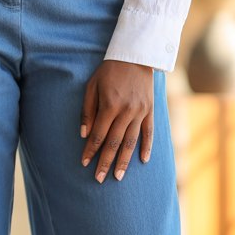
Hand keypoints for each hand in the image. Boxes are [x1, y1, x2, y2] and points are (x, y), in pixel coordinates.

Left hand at [80, 59, 154, 181]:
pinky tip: (143, 161)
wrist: (136, 56)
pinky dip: (147, 147)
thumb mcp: (92, 86)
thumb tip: (84, 134)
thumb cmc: (109, 71)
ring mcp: (140, 112)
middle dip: (105, 162)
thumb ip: (87, 111)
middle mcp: (126, 111)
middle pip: (114, 142)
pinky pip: (149, 132)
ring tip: (118, 177)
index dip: (90, 150)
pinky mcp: (150, 110)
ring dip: (123, 160)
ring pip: (131, 142)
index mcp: (110, 105)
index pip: (98, 134)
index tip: (84, 163)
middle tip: (98, 179)